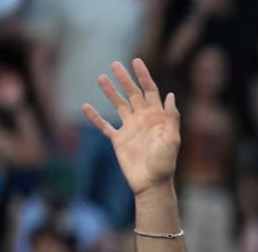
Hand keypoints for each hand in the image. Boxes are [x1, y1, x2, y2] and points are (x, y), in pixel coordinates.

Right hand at [82, 59, 180, 195]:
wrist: (152, 183)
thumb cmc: (165, 163)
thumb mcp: (172, 139)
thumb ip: (171, 117)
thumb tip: (170, 95)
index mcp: (157, 118)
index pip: (150, 91)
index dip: (144, 76)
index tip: (136, 62)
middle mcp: (143, 120)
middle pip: (133, 94)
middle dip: (125, 79)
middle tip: (115, 64)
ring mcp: (130, 129)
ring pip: (119, 105)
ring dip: (111, 92)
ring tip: (101, 77)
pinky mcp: (119, 140)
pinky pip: (104, 126)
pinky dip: (95, 117)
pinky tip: (85, 106)